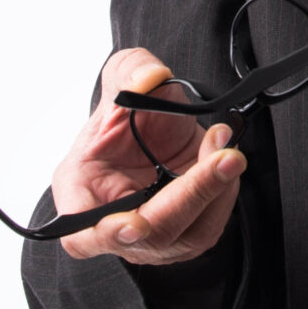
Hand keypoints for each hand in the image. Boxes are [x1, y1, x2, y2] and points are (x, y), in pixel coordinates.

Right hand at [50, 47, 248, 265]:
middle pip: (155, 231)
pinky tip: (222, 154)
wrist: (155, 128)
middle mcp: (115, 224)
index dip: (105, 235)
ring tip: (223, 141)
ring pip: (192, 232)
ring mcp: (153, 239)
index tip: (134, 224)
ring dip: (215, 186)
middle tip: (226, 157)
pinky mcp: (187, 234)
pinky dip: (224, 188)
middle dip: (194, 192)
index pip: (83, 235)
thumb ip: (130, 70)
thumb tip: (150, 77)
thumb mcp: (122, 77)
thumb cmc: (127, 116)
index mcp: (81, 194)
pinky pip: (212, 222)